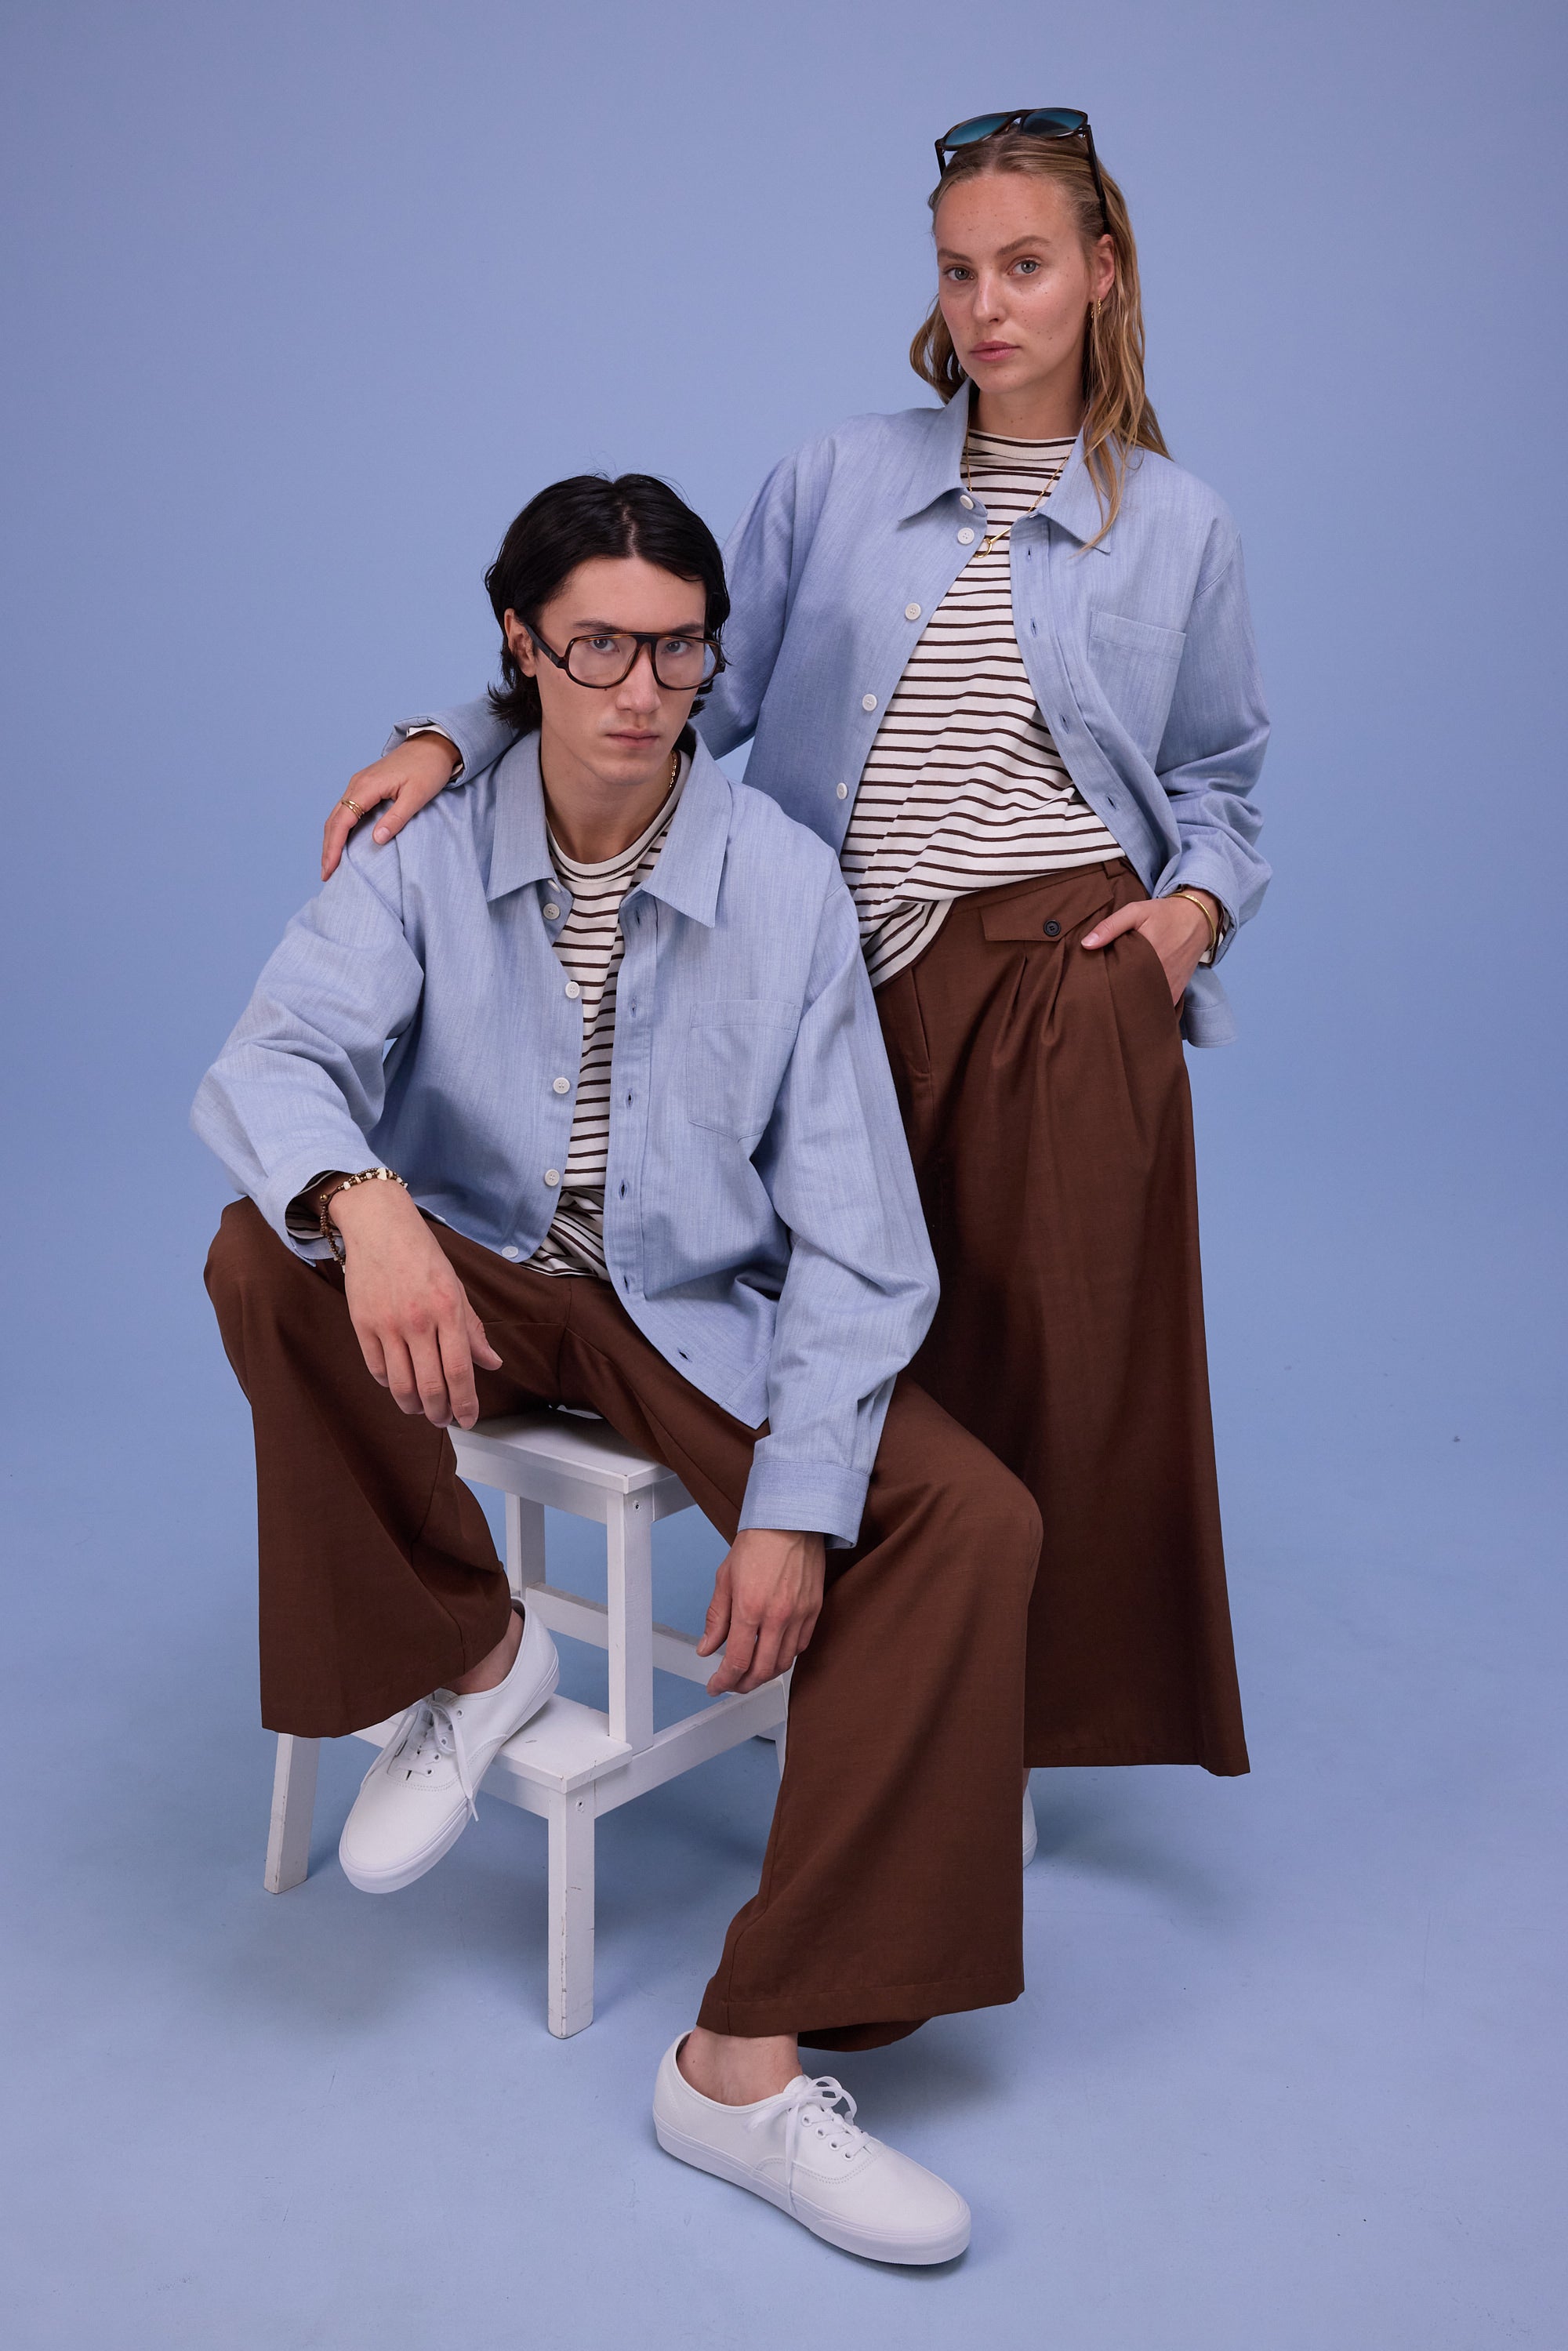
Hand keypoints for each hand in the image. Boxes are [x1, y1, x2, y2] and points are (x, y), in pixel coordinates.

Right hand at [321, 734, 460, 880]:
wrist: (433, 746)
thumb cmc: (428, 769)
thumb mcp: (417, 796)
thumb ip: (397, 818)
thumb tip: (377, 839)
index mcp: (367, 786)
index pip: (342, 821)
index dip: (333, 847)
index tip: (330, 869)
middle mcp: (357, 784)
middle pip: (334, 820)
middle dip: (328, 848)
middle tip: (326, 874)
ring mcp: (359, 783)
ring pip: (337, 815)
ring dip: (331, 839)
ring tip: (331, 863)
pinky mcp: (364, 785)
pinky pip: (345, 809)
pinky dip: (340, 828)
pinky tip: (341, 842)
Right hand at [330, 1181, 501, 1427]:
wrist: (380, 1226)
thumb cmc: (423, 1256)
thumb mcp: (456, 1288)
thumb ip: (473, 1331)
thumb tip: (492, 1363)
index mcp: (448, 1310)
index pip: (460, 1371)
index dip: (466, 1403)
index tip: (469, 1419)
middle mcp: (418, 1321)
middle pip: (431, 1386)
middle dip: (440, 1413)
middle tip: (444, 1419)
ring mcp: (387, 1324)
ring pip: (400, 1385)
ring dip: (414, 1406)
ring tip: (422, 1409)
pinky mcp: (362, 1324)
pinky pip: (377, 1369)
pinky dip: (390, 1385)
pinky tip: (399, 1384)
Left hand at [697, 1528, 825, 1695]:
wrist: (791, 1521)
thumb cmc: (758, 1544)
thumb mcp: (725, 1579)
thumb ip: (716, 1618)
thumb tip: (706, 1648)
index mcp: (750, 1608)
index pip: (736, 1661)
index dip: (724, 1681)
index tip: (715, 1686)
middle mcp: (777, 1616)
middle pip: (762, 1670)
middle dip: (744, 1684)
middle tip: (732, 1684)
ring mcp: (799, 1615)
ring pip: (784, 1663)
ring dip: (765, 1675)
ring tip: (751, 1673)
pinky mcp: (814, 1610)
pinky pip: (801, 1647)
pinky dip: (785, 1657)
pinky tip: (773, 1654)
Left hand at [1081, 890, 1216, 1005]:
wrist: (1198, 919)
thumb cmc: (1164, 914)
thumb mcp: (1136, 911)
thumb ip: (1110, 926)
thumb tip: (1086, 944)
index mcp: (1146, 956)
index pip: (1117, 978)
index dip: (1103, 981)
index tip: (1091, 982)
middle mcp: (1159, 975)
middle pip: (1128, 994)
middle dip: (1114, 994)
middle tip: (1099, 993)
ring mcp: (1168, 987)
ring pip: (1142, 1004)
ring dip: (1129, 1002)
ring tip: (1115, 998)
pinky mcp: (1176, 993)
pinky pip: (1157, 1007)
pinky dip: (1145, 1006)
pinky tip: (1134, 1002)